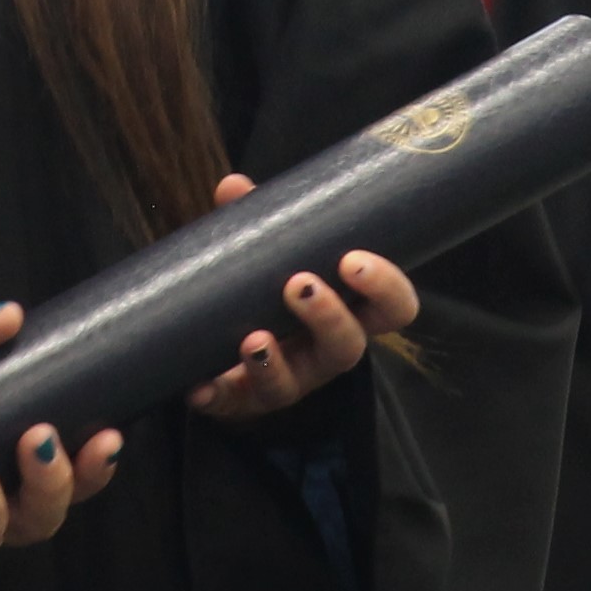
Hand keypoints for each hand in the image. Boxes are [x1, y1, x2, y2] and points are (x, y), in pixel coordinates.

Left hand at [186, 173, 420, 420]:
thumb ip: (257, 225)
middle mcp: (321, 355)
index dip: (384, 288)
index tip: (353, 260)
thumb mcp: (269, 259)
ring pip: (289, 384)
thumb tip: (234, 186)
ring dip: (272, 361)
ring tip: (253, 338)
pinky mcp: (239, 401)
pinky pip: (229, 404)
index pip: (391, 309)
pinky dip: (215, 394)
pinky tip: (199, 386)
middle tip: (299, 285)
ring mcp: (284, 383)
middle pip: (347, 348)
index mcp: (345, 315)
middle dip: (328, 318)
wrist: (226, 355)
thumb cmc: (264, 295)